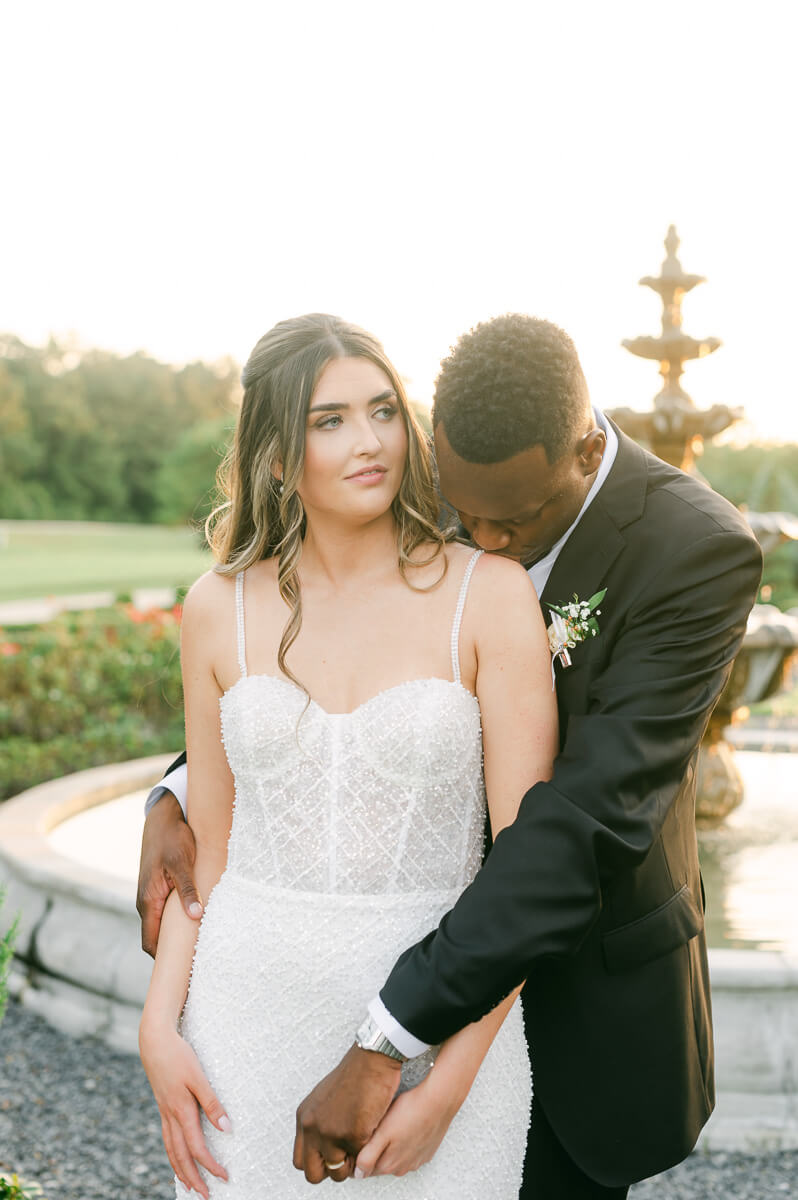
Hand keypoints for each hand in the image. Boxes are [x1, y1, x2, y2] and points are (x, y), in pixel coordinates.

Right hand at [137, 791, 200, 956]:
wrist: (164, 816)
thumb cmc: (172, 838)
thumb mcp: (182, 862)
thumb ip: (188, 889)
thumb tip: (195, 916)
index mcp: (148, 901)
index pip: (150, 943)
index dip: (163, 961)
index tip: (181, 975)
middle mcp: (147, 902)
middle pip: (156, 939)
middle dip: (171, 954)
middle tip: (193, 969)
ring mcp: (153, 895)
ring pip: (162, 925)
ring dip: (175, 938)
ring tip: (197, 952)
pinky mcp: (161, 887)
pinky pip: (166, 912)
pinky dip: (177, 922)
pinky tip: (197, 924)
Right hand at [139, 1020, 230, 1198]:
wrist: (154, 1041)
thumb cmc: (179, 1056)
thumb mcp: (198, 1076)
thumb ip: (212, 1102)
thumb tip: (226, 1128)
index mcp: (182, 1110)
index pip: (197, 1148)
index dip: (210, 1165)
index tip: (224, 1177)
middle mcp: (171, 1116)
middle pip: (181, 1156)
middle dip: (193, 1178)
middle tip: (206, 1196)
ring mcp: (164, 1112)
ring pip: (171, 1150)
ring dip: (181, 1171)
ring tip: (191, 1187)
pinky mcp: (162, 1106)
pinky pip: (167, 1138)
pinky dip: (172, 1154)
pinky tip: (178, 1157)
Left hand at [293, 1044, 401, 1182]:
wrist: (371, 1059)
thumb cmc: (354, 1075)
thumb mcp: (324, 1099)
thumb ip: (318, 1124)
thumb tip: (323, 1149)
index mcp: (304, 1119)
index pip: (300, 1161)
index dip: (318, 1163)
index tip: (333, 1156)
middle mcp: (312, 1128)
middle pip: (312, 1173)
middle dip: (332, 1170)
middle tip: (347, 1156)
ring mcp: (330, 1133)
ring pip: (337, 1171)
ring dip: (352, 1163)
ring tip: (362, 1144)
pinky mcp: (352, 1134)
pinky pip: (360, 1158)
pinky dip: (367, 1151)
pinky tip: (371, 1132)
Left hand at [355, 1072, 459, 1177]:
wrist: (439, 1100)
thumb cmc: (411, 1111)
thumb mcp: (382, 1132)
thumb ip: (368, 1156)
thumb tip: (358, 1173)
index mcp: (389, 1164)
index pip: (365, 1168)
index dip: (359, 1152)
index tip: (359, 1136)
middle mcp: (403, 1167)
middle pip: (379, 1162)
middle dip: (373, 1149)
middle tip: (374, 1127)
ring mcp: (416, 1160)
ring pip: (394, 1156)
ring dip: (389, 1145)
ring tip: (389, 1123)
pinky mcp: (426, 1150)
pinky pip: (408, 1150)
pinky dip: (404, 1141)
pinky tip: (404, 1125)